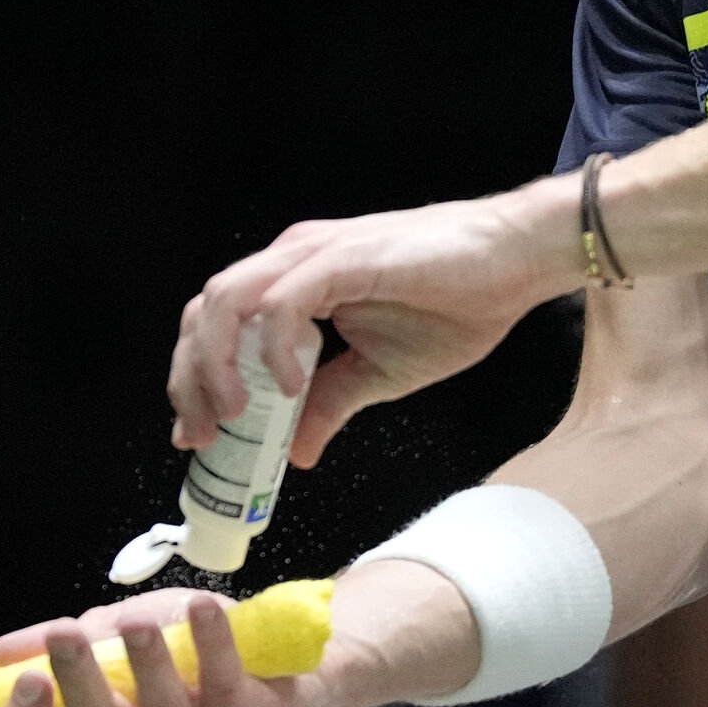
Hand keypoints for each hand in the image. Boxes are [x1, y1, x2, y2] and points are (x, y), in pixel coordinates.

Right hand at [0, 590, 332, 706]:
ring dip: (146, 664)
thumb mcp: (114, 640)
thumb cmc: (186, 654)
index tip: (23, 680)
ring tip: (136, 620)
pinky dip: (211, 645)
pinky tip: (201, 609)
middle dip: (79, 683)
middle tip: (64, 634)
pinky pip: (224, 688)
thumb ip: (62, 646)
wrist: (280, 657)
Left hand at [168, 181, 580, 464]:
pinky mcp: (344, 257)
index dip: (193, 379)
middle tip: (203, 436)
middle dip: (190, 380)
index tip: (198, 434)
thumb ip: (329, 403)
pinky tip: (289, 383)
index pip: (215, 326)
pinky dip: (273, 346)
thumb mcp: (380, 373)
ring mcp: (314, 254)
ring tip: (236, 414)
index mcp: (294, 282)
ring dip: (217, 364)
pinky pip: (284, 300)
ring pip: (226, 300)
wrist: (517, 260)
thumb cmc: (460, 301)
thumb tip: (295, 452)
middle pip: (204, 313)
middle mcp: (292, 259)